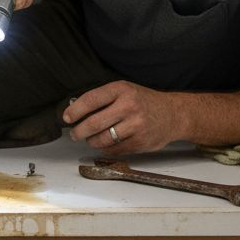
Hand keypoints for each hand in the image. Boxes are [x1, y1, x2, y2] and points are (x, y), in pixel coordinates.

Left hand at [63, 81, 182, 154]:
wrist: (173, 114)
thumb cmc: (144, 102)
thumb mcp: (125, 91)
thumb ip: (104, 99)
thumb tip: (75, 110)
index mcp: (122, 90)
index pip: (91, 100)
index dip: (75, 110)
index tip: (66, 117)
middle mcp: (129, 106)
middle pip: (94, 123)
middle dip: (79, 131)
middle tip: (75, 133)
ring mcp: (135, 125)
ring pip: (102, 139)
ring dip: (91, 141)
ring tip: (90, 139)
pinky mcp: (140, 142)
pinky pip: (114, 149)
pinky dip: (106, 149)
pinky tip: (106, 144)